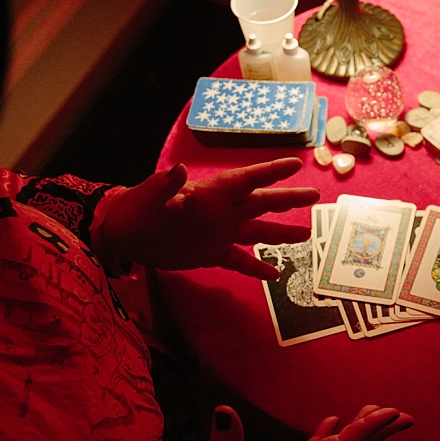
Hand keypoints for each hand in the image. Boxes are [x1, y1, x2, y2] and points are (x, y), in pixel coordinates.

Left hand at [99, 158, 319, 278]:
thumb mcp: (149, 197)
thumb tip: (179, 169)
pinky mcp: (211, 254)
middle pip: (262, 203)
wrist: (124, 235)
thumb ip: (166, 185)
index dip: (270, 172)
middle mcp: (221, 211)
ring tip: (306, 235)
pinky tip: (276, 275)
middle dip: (288, 199)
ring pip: (257, 232)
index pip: (246, 180)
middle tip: (315, 196)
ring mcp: (219, 232)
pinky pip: (240, 261)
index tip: (294, 165)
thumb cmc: (136, 210)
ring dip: (281, 234)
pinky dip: (257, 267)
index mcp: (211, 194)